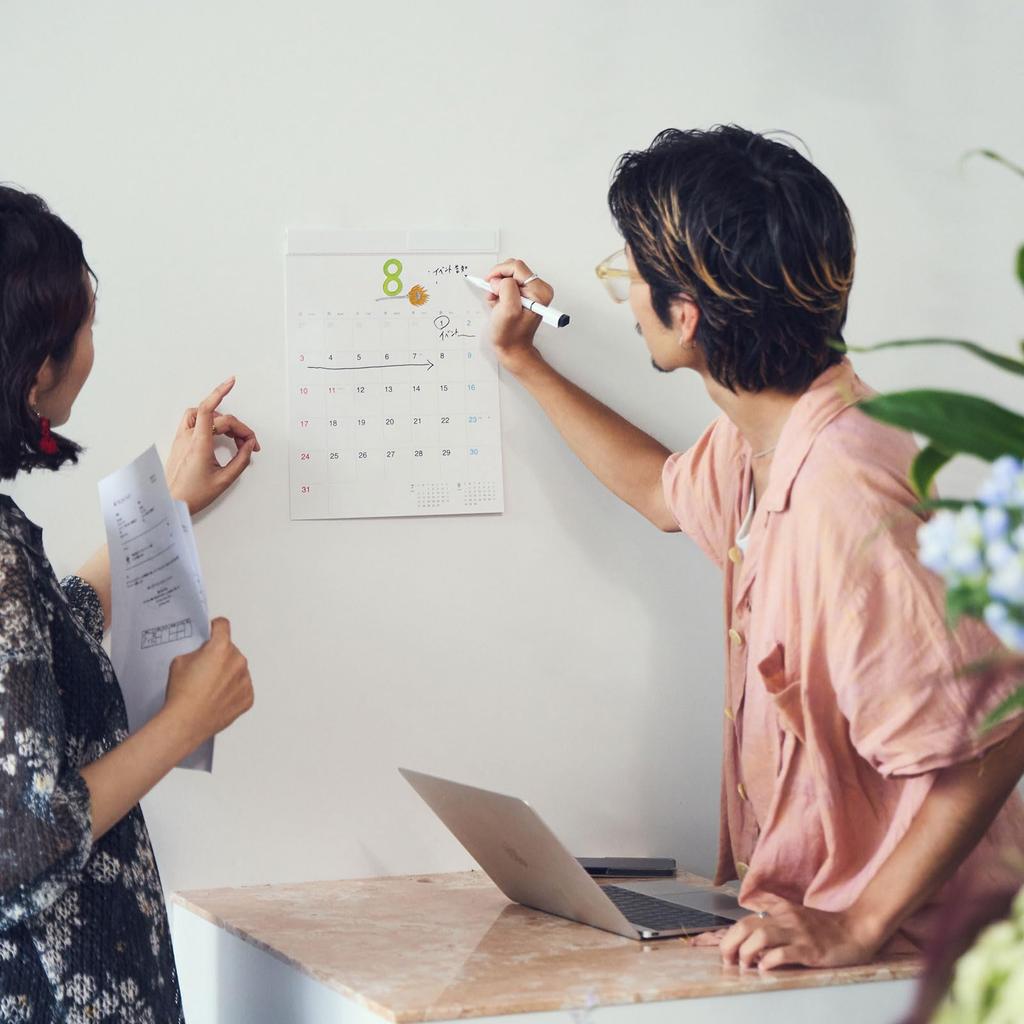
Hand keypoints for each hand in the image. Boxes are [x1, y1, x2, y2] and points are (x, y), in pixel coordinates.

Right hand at [163, 618, 252, 748]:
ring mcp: (245, 680)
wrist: (185, 722)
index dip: (215, 628)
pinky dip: (233, 690)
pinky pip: (242, 687)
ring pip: (238, 669)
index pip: (223, 626)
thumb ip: (198, 651)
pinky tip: (217, 697)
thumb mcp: (180, 661)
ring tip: (209, 688)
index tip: (214, 631)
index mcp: (221, 648)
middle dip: (220, 656)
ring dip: (228, 674)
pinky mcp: (248, 697)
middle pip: (231, 650)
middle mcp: (238, 661)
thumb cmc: (182, 694)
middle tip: (205, 670)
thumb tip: (205, 652)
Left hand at [165, 377, 259, 514]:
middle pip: (216, 417)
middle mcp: (188, 437)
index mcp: (199, 444)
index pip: (208, 410)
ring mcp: (182, 439)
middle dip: (237, 427)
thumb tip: (250, 446)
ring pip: (202, 415)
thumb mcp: (224, 480)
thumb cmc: (193, 495)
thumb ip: (241, 460)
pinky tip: (217, 434)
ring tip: (233, 437)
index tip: (232, 382)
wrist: (171, 503)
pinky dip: (208, 423)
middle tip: (249, 445)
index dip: (220, 392)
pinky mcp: (180, 443)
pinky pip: (194, 422)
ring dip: (220, 421)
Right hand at [484, 258, 554, 374]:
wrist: (513, 348)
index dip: (499, 273)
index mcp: (539, 291)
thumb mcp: (507, 310)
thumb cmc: (511, 335)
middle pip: (513, 269)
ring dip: (497, 287)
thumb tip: (500, 279)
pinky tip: (498, 303)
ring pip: (509, 277)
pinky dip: (499, 292)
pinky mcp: (524, 295)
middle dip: (498, 280)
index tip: (490, 283)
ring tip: (495, 302)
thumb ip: (506, 289)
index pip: (516, 267)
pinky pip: (508, 284)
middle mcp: (538, 289)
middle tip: (493, 295)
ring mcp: (532, 292)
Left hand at [719, 895, 883, 970]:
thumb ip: (774, 911)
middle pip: (747, 925)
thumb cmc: (824, 927)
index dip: (731, 936)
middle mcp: (785, 919)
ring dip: (748, 952)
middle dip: (731, 943)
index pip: (746, 919)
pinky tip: (765, 968)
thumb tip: (750, 921)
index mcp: (780, 911)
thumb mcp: (795, 913)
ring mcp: (798, 933)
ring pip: (761, 936)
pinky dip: (770, 961)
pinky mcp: (810, 949)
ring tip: (745, 965)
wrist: (856, 929)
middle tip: (729, 960)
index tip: (726, 952)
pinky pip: (784, 952)